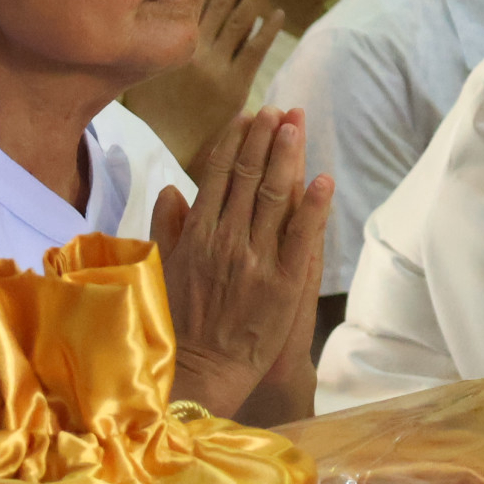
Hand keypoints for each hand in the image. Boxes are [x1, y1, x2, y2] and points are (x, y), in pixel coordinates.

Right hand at [119, 0, 284, 171]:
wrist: (168, 149)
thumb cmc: (152, 114)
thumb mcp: (143, 73)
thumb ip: (156, 45)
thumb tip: (163, 18)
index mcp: (171, 44)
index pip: (198, 1)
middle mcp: (195, 51)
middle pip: (221, 5)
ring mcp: (217, 68)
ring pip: (240, 22)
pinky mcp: (235, 86)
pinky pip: (255, 52)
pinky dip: (267, 31)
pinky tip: (277, 13)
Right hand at [154, 107, 332, 421]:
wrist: (198, 374)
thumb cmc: (175, 325)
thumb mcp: (162, 272)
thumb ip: (167, 229)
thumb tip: (172, 190)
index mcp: (196, 235)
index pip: (216, 176)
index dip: (234, 143)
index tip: (247, 117)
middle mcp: (225, 240)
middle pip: (247, 177)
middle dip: (264, 139)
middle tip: (278, 110)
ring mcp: (255, 261)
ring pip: (273, 197)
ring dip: (286, 157)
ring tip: (296, 125)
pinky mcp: (282, 286)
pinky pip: (301, 239)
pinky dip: (312, 207)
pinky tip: (322, 180)